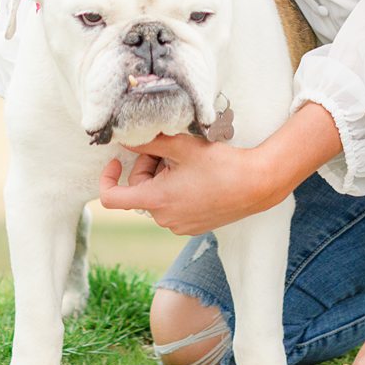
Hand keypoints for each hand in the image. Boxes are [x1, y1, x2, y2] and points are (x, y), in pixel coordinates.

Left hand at [97, 133, 273, 237]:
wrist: (257, 184)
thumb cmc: (221, 164)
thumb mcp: (182, 146)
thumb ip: (148, 141)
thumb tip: (124, 137)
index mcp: (157, 200)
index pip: (111, 198)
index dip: (107, 178)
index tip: (116, 161)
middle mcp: (164, 219)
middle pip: (139, 191)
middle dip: (148, 167)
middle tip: (170, 148)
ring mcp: (179, 226)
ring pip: (157, 197)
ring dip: (163, 177)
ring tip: (188, 161)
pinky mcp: (193, 227)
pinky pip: (173, 207)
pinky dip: (176, 190)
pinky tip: (197, 176)